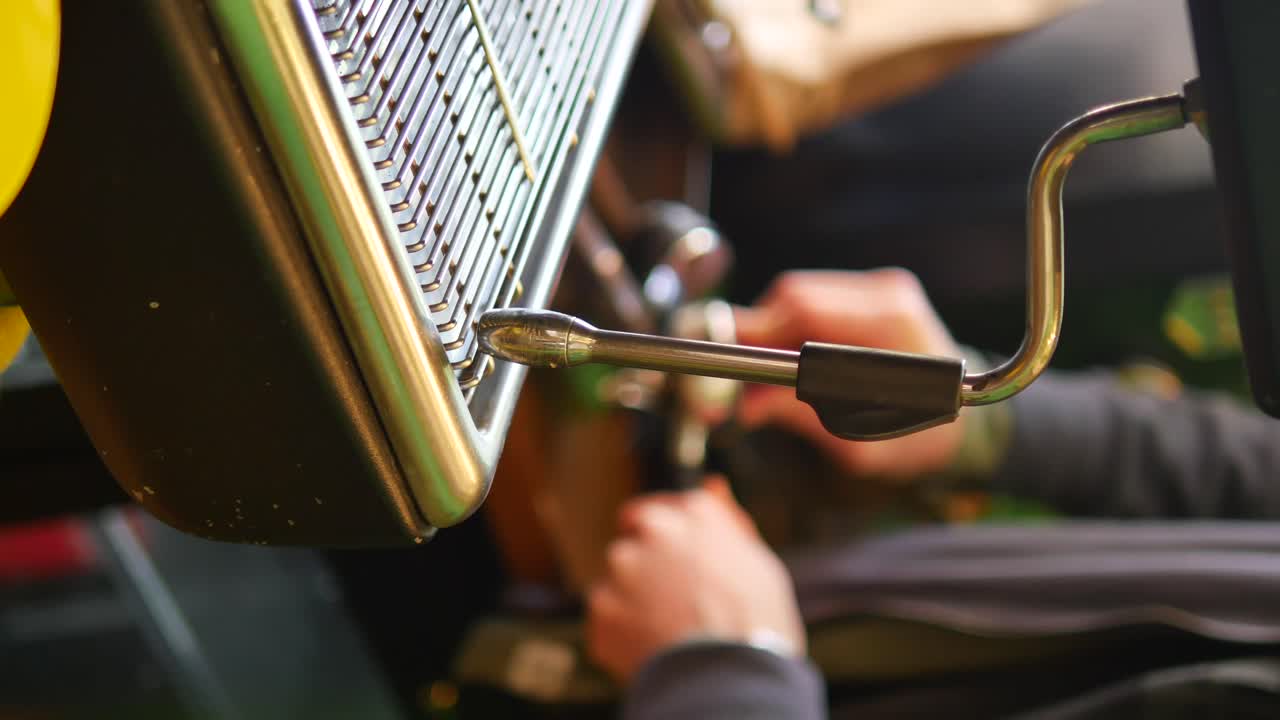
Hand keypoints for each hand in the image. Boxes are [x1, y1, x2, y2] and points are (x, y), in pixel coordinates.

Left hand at [586, 477, 804, 681]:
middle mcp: (655, 529)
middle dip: (646, 556)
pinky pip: (606, 617)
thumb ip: (726, 522)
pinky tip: (652, 648)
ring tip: (666, 630)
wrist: (731, 675)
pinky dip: (621, 632)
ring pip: (618, 575)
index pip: (669, 508)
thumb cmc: (757, 620)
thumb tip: (712, 487)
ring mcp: (623, 568)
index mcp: (695, 513)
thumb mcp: (755, 561)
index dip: (675, 536)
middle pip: (636, 532)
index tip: (681, 558)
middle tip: (668, 592)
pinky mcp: (601, 607)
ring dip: (631, 595)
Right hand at [733, 269, 965, 480]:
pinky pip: (814, 298)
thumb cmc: (917, 440)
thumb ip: (801, 416)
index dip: (757, 332)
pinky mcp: (875, 290)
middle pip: (795, 295)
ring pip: (798, 293)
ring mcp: (883, 287)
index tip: (726, 362)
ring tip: (767, 373)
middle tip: (738, 376)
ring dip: (772, 329)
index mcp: (892, 328)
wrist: (966, 420)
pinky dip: (793, 325)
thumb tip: (745, 404)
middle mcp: (888, 295)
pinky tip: (794, 357)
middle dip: (757, 333)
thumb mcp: (859, 445)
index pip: (805, 310)